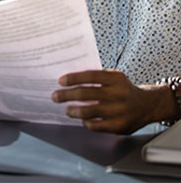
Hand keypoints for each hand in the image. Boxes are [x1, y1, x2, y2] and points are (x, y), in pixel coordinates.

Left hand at [51, 69, 172, 133]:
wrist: (147, 105)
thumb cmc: (123, 89)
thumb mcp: (113, 77)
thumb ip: (96, 78)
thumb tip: (69, 81)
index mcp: (116, 78)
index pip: (90, 76)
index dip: (74, 78)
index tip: (60, 81)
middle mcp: (119, 94)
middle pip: (87, 94)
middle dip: (67, 95)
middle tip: (56, 96)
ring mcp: (121, 111)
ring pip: (90, 111)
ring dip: (74, 111)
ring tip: (67, 110)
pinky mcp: (121, 126)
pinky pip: (98, 126)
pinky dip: (87, 122)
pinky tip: (82, 119)